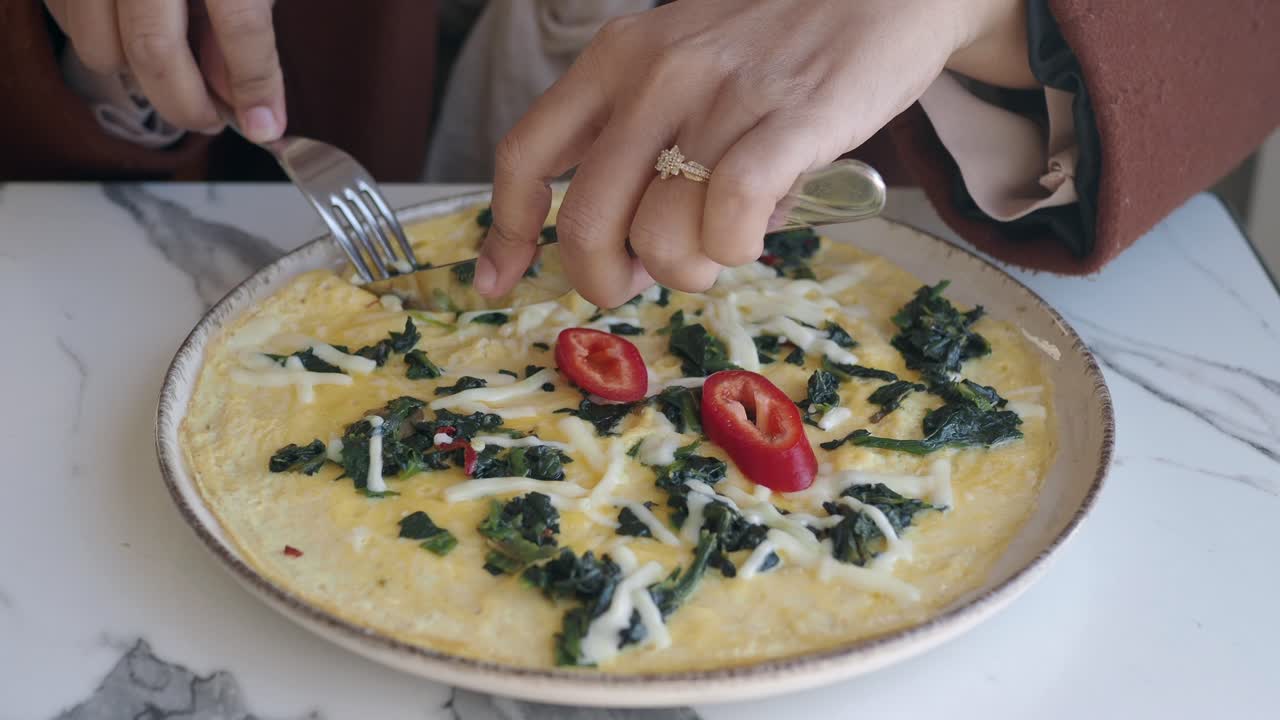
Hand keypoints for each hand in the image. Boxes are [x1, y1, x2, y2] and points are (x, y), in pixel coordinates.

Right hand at [45, 0, 285, 141]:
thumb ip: (245, 29)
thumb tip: (238, 96)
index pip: (241, 26)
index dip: (256, 85)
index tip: (265, 125)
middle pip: (154, 51)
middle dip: (186, 104)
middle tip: (211, 118)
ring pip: (101, 50)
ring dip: (139, 78)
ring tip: (172, 70)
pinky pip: (70, 26)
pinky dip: (105, 46)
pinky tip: (131, 31)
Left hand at [476, 0, 1033, 306]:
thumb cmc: (778, 41)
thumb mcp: (680, 62)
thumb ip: (636, 137)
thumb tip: (619, 246)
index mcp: (615, 60)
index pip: (526, 154)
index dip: (505, 231)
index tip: (499, 278)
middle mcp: (654, 75)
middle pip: (586, 220)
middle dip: (605, 280)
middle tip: (642, 280)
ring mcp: (721, 96)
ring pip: (662, 236)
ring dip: (691, 269)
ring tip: (724, 241)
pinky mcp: (790, 119)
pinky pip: (732, 215)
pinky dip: (738, 248)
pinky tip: (754, 233)